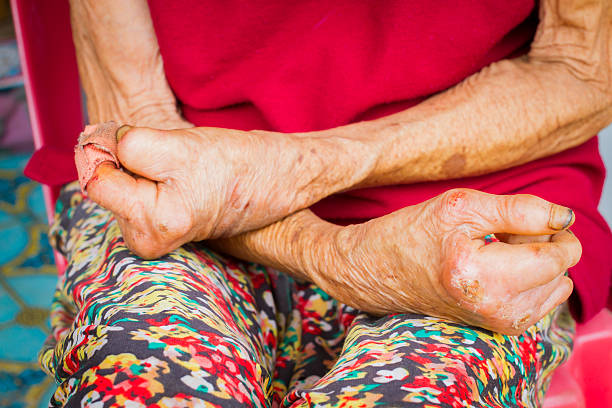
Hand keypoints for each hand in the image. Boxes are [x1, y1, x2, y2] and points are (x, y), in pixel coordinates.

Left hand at [86, 125, 332, 258]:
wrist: (271, 180)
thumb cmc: (234, 163)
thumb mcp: (179, 146)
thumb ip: (125, 144)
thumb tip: (91, 145)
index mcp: (153, 224)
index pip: (96, 178)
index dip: (112, 148)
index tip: (145, 142)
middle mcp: (147, 241)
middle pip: (105, 184)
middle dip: (128, 162)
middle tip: (171, 160)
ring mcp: (152, 240)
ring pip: (119, 187)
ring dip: (139, 169)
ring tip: (179, 171)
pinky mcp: (157, 233)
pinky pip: (132, 195)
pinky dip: (146, 179)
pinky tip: (176, 180)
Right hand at [308, 189, 580, 334]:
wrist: (379, 270)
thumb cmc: (411, 234)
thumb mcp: (462, 206)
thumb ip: (521, 210)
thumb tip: (565, 218)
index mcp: (482, 277)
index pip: (558, 256)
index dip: (548, 229)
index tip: (516, 221)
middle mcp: (495, 309)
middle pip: (560, 270)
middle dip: (539, 246)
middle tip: (496, 236)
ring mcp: (499, 323)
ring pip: (556, 284)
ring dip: (534, 262)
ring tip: (493, 253)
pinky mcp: (501, 327)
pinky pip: (543, 297)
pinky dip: (528, 278)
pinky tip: (495, 268)